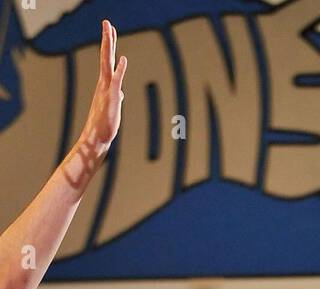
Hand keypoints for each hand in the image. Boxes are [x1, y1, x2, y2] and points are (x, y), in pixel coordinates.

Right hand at [79, 21, 126, 160]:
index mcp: (104, 84)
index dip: (109, 45)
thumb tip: (120, 94)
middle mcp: (103, 83)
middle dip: (107, 39)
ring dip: (109, 47)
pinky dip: (120, 70)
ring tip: (109, 30)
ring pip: (108, 63)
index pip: (107, 60)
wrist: (97, 138)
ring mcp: (106, 89)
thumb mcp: (113, 107)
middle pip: (106, 56)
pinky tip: (124, 60)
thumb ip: (116, 97)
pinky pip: (116, 81)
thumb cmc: (104, 124)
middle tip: (106, 22)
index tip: (109, 30)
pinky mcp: (111, 98)